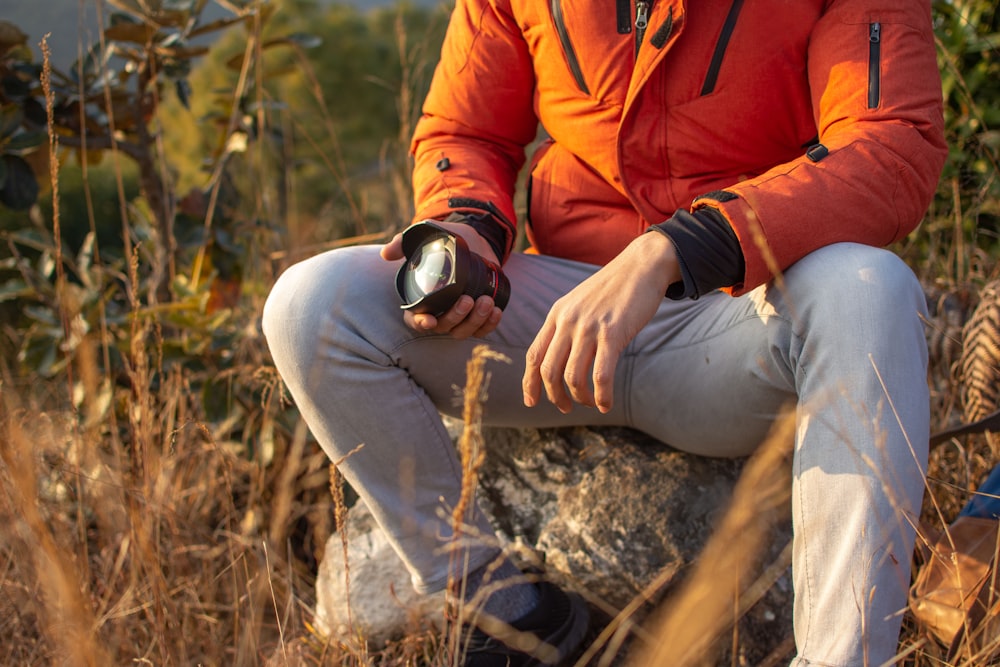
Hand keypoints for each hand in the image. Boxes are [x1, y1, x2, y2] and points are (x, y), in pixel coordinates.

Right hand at [381, 220, 502, 338]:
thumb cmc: (445, 243)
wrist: (474, 241)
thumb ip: (402, 243)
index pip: (415, 320)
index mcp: (422, 301)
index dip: (420, 323)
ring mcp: (459, 317)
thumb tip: (386, 254)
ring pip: (464, 331)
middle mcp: (439, 313)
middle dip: (456, 317)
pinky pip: (483, 329)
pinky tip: (496, 311)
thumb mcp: (425, 237)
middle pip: (444, 327)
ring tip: (487, 302)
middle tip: (467, 299)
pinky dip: (489, 325)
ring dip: (476, 321)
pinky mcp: (478, 315)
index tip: (429, 320)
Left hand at [522, 232, 679, 413]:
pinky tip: (607, 403)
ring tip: (591, 404)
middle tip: (565, 408)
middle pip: (549, 370)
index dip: (529, 382)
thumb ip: (567, 326)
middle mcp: (568, 321)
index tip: (531, 401)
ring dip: (580, 398)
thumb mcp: (580, 303)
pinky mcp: (613, 333)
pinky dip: (602, 394)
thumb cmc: (613, 289)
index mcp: (556, 315)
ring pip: (573, 376)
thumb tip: (562, 358)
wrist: (641, 266)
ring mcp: (589, 327)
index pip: (533, 354)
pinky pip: (601, 374)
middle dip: (554, 396)